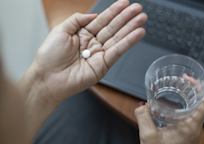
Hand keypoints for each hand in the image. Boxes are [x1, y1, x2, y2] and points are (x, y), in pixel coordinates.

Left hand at [28, 0, 146, 102]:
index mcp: (83, 34)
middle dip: (126, 18)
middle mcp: (93, 43)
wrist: (47, 79)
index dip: (114, 11)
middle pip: (113, 28)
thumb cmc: (49, 56)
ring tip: (142, 18)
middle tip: (139, 9)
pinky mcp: (104, 66)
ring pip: (118, 38)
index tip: (125, 3)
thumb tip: (94, 14)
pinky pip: (118, 52)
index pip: (102, 20)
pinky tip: (138, 33)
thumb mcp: (60, 30)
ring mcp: (99, 54)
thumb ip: (77, 19)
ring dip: (131, 28)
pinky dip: (128, 43)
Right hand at [135, 73, 203, 143]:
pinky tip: (170, 107)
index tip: (190, 79)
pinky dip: (181, 108)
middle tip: (182, 80)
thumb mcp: (149, 137)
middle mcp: (194, 129)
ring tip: (177, 90)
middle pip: (200, 104)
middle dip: (191, 90)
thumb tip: (141, 105)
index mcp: (191, 127)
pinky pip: (187, 117)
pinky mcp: (185, 135)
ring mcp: (191, 132)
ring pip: (194, 110)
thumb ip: (143, 118)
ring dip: (187, 98)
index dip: (200, 88)